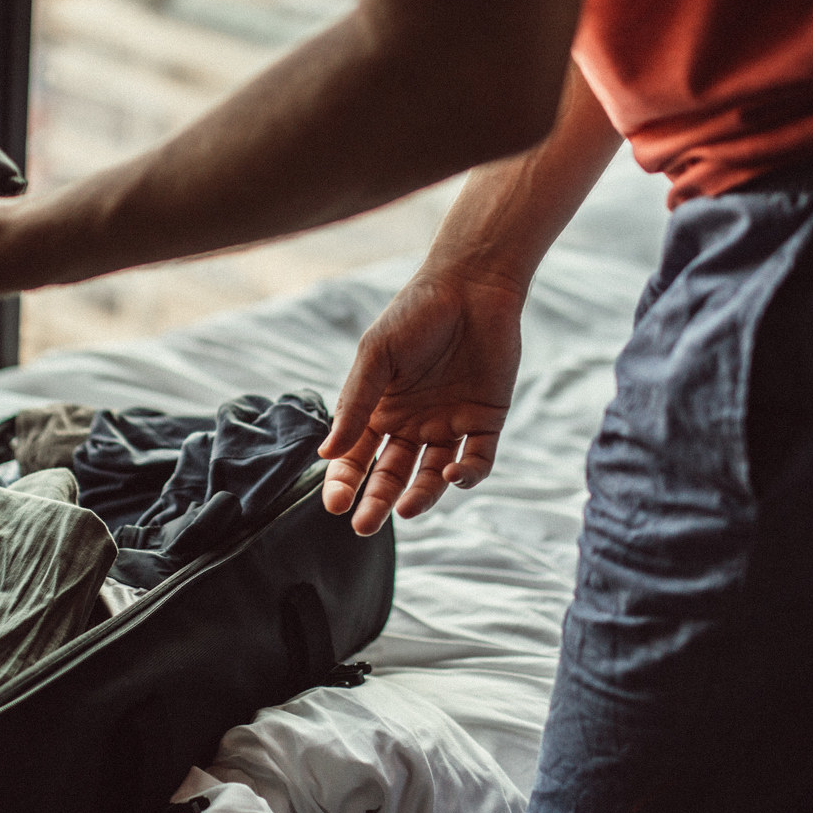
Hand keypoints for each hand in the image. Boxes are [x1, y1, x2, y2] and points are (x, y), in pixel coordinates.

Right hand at [319, 266, 522, 535]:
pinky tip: (452, 473)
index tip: (335, 504)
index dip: (344, 481)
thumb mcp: (377, 356)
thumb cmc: (415, 313)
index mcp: (379, 409)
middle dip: (377, 501)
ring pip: (432, 474)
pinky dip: (466, 473)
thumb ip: (355, 404)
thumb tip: (326, 452)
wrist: (472, 285)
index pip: (356, 456)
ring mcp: (449, 423)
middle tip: (364, 527)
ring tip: (407, 511)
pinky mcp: (486, 420)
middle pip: (391, 474)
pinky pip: (477, 459)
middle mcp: (412, 423)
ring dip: (421, 495)